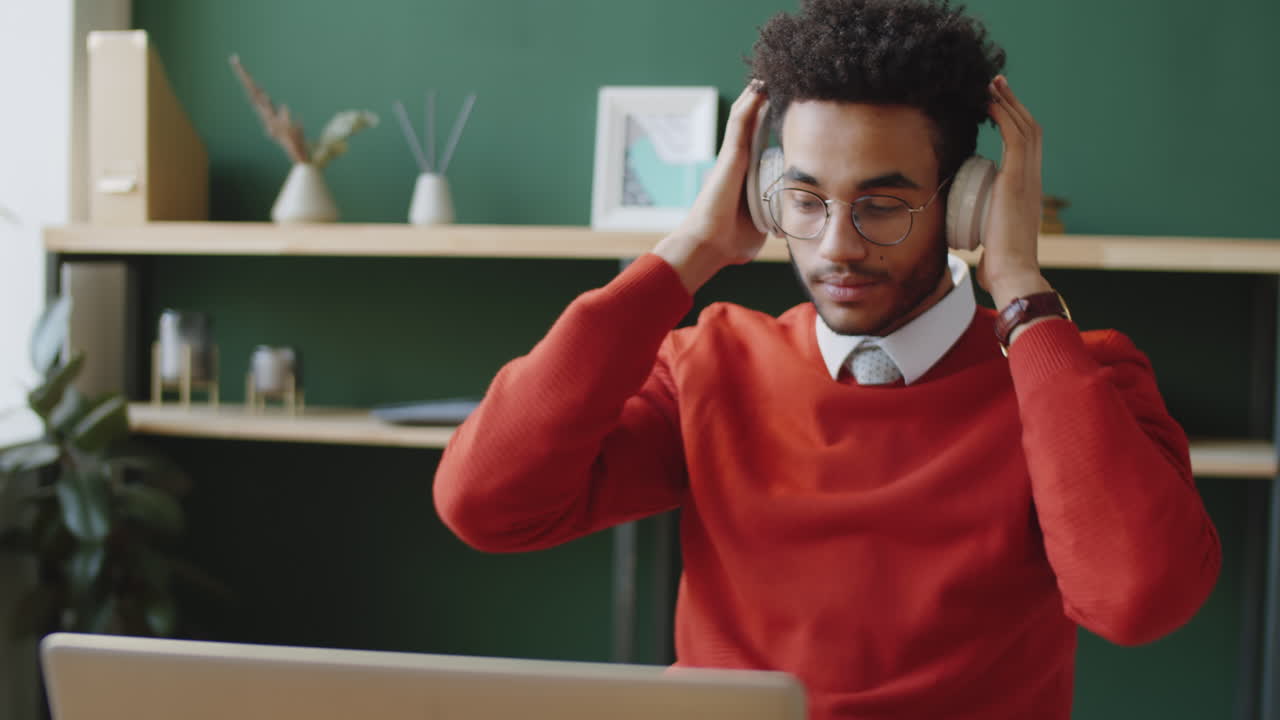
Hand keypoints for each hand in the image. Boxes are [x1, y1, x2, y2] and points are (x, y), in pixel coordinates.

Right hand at [654, 80, 769, 292]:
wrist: (709, 247)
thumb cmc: (730, 243)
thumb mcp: (759, 227)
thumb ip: (770, 221)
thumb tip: (784, 229)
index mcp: (744, 177)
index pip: (759, 144)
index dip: (768, 124)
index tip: (784, 111)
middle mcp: (736, 163)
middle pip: (750, 125)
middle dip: (762, 105)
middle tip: (777, 84)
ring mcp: (731, 158)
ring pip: (744, 119)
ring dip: (755, 97)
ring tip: (767, 77)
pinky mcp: (729, 157)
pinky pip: (739, 124)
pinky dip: (748, 105)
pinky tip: (758, 88)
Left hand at [979, 75, 1051, 308]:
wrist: (1013, 273)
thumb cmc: (1000, 266)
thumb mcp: (989, 240)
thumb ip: (980, 234)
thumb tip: (964, 240)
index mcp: (1027, 190)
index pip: (1026, 146)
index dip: (1014, 122)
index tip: (997, 106)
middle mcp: (1032, 179)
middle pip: (1029, 129)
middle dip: (1012, 103)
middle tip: (994, 85)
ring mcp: (1028, 178)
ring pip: (1025, 127)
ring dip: (1008, 103)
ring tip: (991, 85)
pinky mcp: (1018, 180)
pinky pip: (1015, 138)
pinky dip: (1004, 117)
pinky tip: (990, 104)